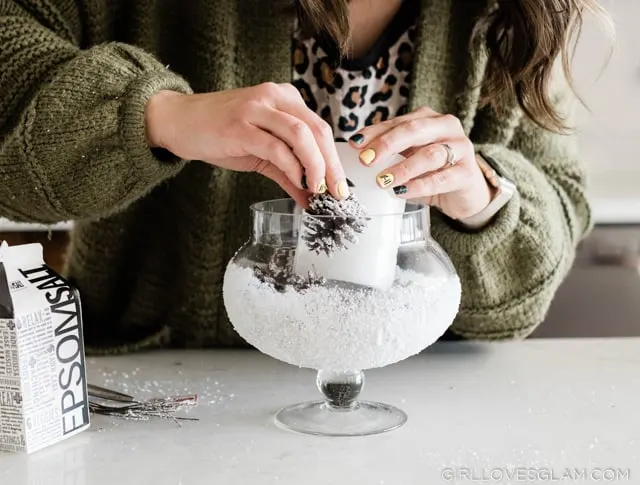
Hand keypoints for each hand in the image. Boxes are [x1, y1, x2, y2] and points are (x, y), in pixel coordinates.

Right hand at [145, 83, 348, 205]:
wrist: (178, 121)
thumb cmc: (220, 133)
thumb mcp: (261, 153)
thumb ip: (288, 173)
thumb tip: (311, 198)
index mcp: (284, 98)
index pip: (320, 128)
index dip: (335, 159)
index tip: (341, 186)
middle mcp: (274, 97)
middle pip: (318, 130)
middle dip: (332, 165)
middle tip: (337, 193)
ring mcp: (257, 109)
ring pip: (302, 135)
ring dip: (316, 166)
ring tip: (318, 189)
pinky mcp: (241, 126)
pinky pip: (276, 147)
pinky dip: (292, 167)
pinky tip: (297, 182)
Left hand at [349, 107, 492, 220]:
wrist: (466, 192)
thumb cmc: (433, 171)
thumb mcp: (410, 156)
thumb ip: (389, 151)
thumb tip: (358, 151)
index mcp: (429, 119)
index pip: (399, 122)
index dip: (376, 132)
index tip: (355, 144)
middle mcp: (447, 128)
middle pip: (415, 130)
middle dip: (388, 144)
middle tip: (367, 159)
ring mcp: (461, 149)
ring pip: (430, 154)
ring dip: (403, 168)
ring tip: (382, 181)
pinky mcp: (467, 173)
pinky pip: (441, 179)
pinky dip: (419, 186)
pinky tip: (402, 192)